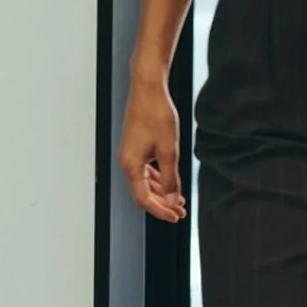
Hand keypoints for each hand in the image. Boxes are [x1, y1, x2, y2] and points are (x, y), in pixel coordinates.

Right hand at [117, 83, 185, 221]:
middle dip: (162, 203)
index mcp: (131, 165)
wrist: (148, 90)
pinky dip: (158, 178)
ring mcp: (130, 154)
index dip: (160, 210)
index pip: (143, 199)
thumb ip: (171, 178)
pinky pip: (146, 170)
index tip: (175, 216)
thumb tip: (173, 199)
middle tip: (180, 211)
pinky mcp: (135, 146)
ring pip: (145, 182)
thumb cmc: (156, 115)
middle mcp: (127, 162)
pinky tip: (170, 181)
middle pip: (143, 193)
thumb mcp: (169, 150)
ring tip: (178, 198)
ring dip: (161, 191)